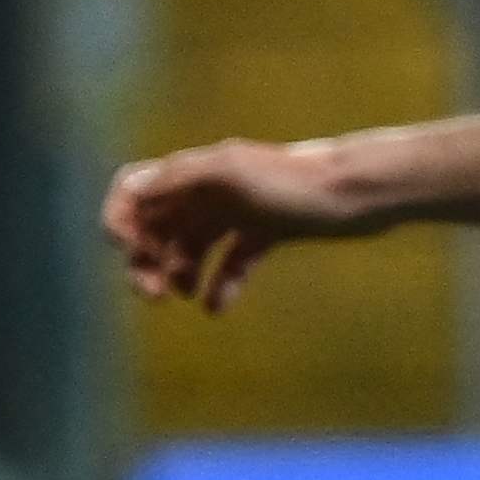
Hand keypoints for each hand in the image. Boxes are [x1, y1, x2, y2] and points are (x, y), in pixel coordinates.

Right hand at [103, 139, 369, 308]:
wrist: (358, 193)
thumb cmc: (295, 182)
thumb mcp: (230, 174)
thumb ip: (180, 179)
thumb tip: (131, 189)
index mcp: (195, 172)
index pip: (135, 188)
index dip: (120, 219)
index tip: (127, 252)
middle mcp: (211, 189)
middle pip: (158, 223)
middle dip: (146, 258)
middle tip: (153, 295)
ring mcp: (240, 211)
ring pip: (192, 244)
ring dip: (178, 271)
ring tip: (184, 296)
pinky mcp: (268, 232)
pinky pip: (232, 260)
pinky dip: (221, 283)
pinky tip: (217, 308)